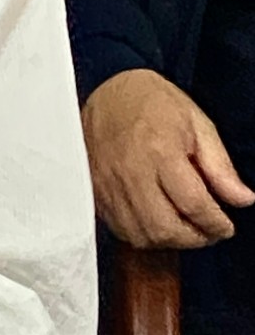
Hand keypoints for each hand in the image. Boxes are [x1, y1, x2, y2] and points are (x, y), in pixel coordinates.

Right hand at [82, 68, 254, 248]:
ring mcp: (109, 185)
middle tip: (208, 231)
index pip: (193, 204)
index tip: (226, 226)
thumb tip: (243, 199)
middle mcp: (131, 172)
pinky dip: (143, 235)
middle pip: (164, 228)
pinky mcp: (95, 192)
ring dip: (169, 241)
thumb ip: (220, 165)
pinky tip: (157, 223)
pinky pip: (120, 229)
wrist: (107, 93)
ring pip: (141, 235)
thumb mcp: (197, 124)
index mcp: (160, 151)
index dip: (216, 224)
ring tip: (185, 229)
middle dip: (194, 239)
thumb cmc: (153, 103)